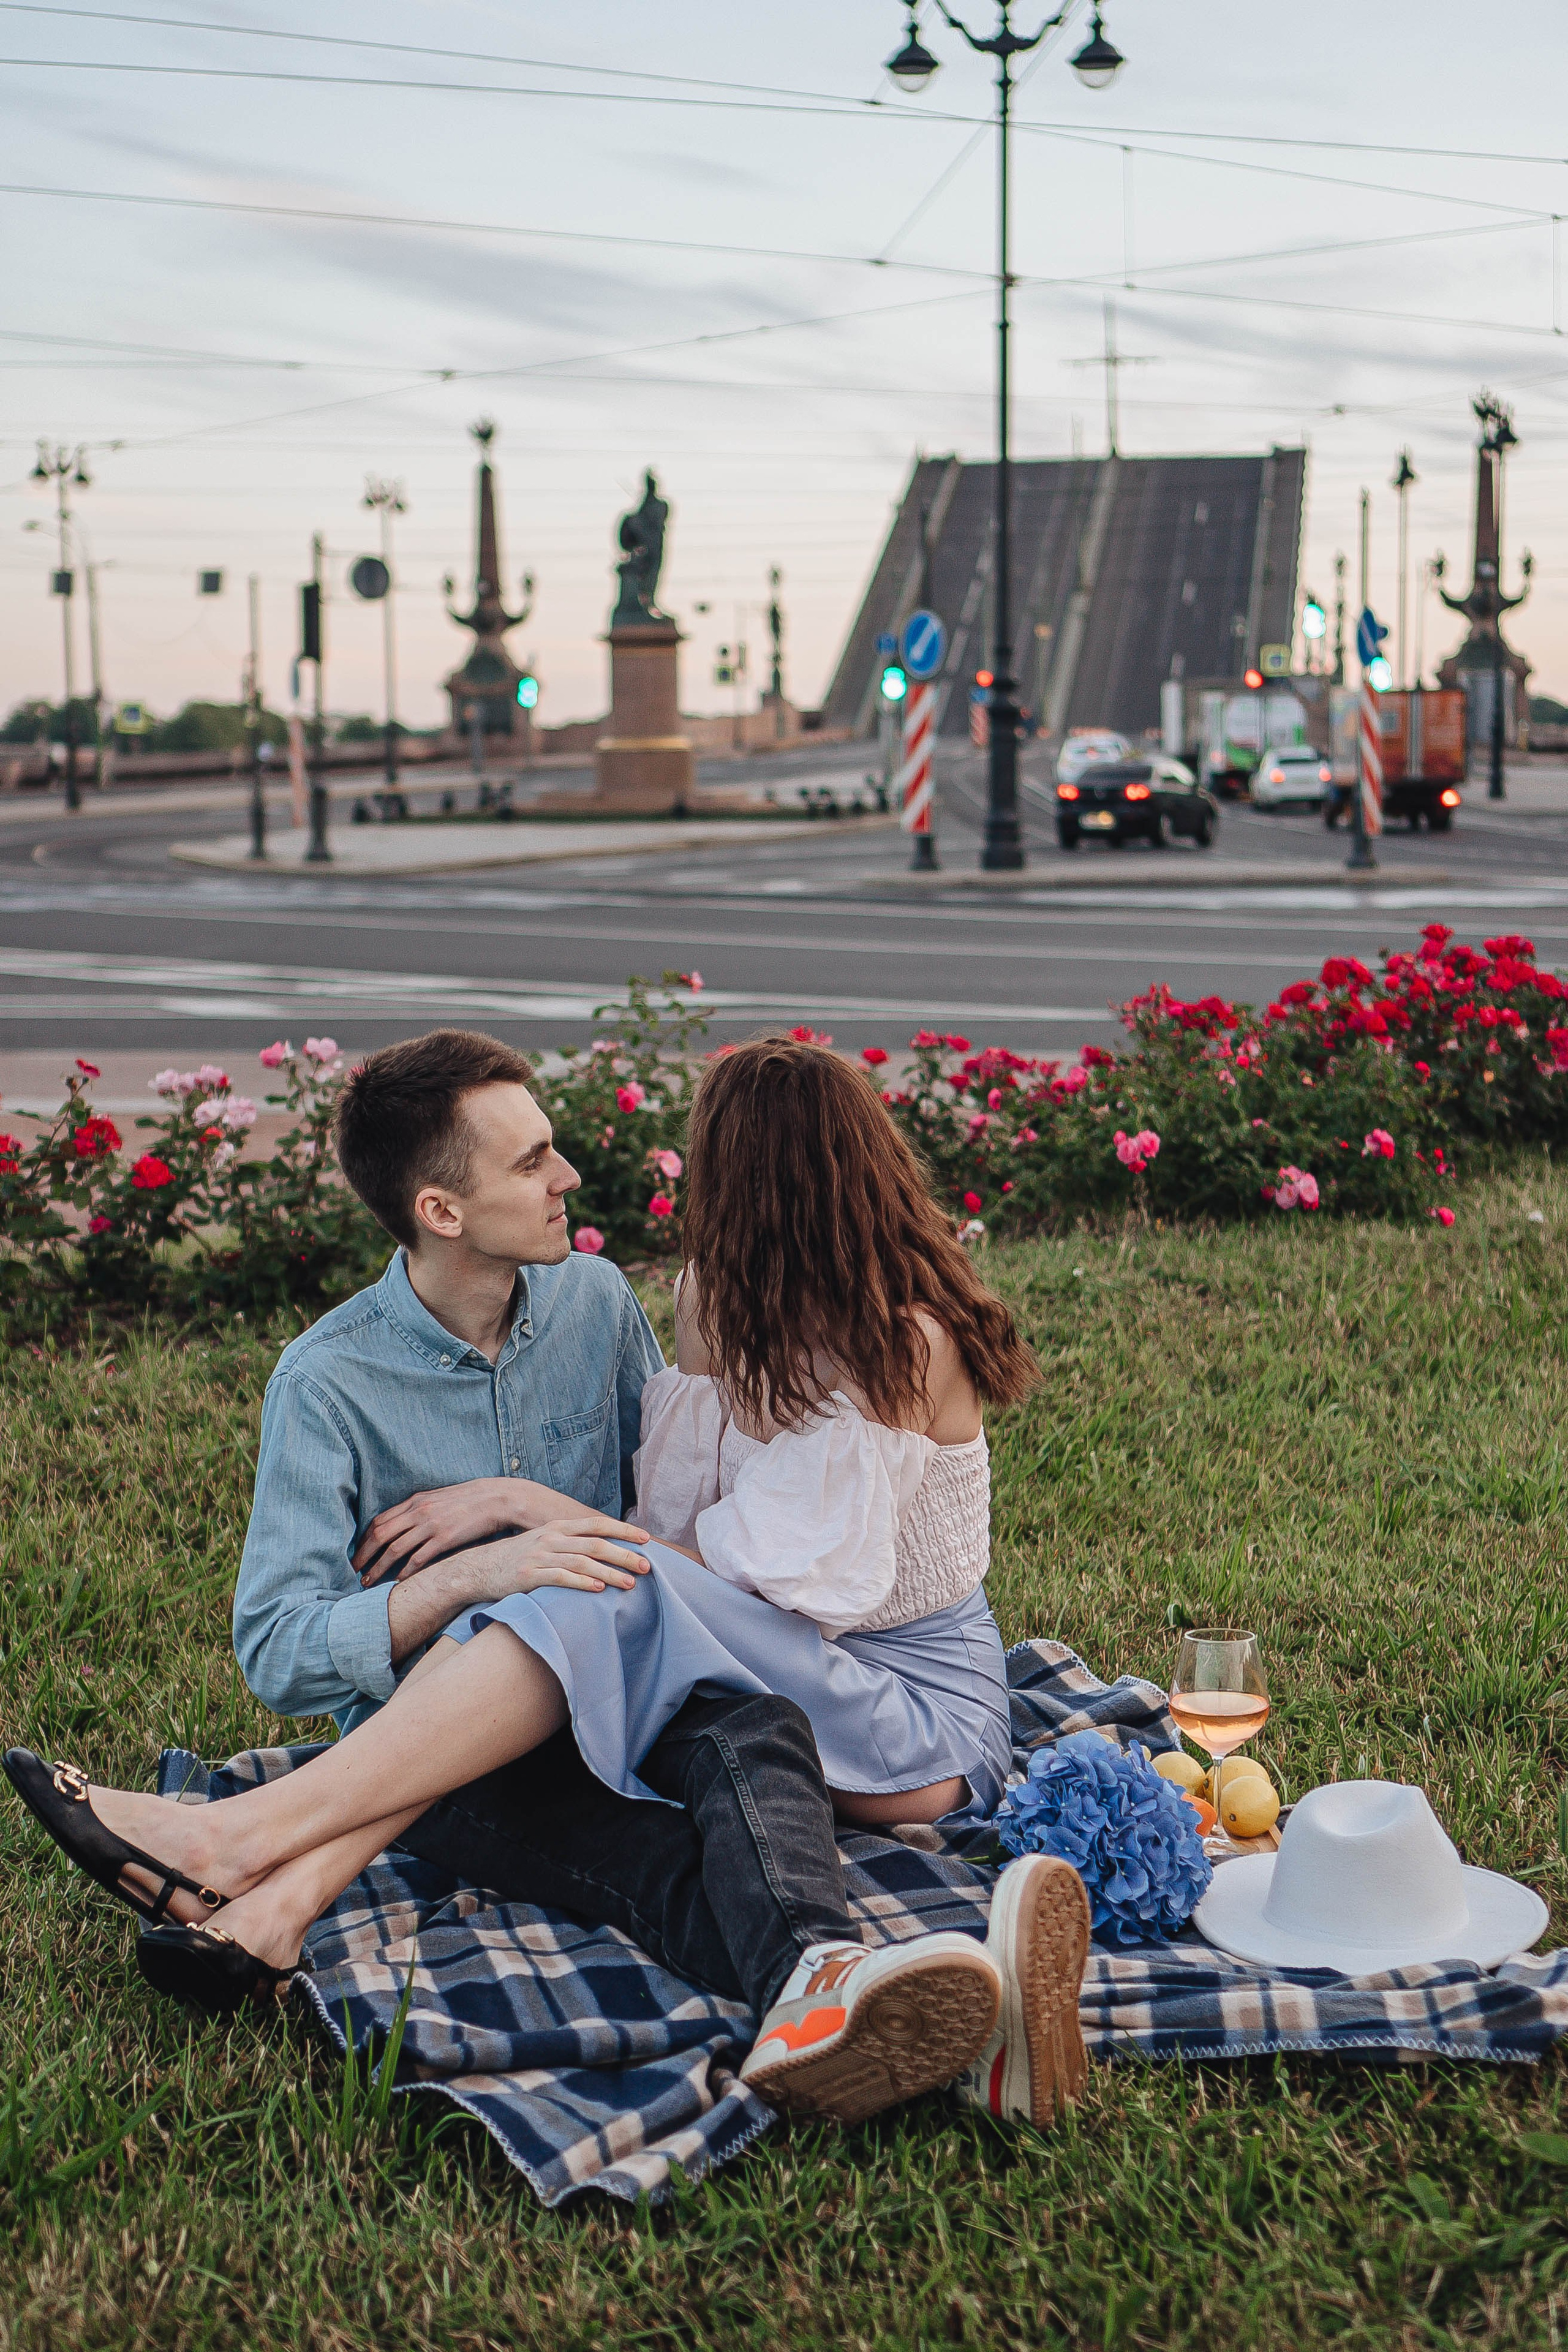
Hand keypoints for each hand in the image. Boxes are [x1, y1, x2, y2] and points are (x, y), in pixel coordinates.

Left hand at [355, 1477, 590, 1584]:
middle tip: (354, 1572)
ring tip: (369, 1582)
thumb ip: (417, 1510)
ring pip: (395, 1549)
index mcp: (415, 1501)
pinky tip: (398, 1581)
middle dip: (364, 1556)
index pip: (379, 1521)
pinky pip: (419, 1558)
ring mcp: (431, 1525)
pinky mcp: (445, 1538)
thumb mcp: (437, 1499)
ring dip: (378, 1568)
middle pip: (381, 1535)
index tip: (356, 1555)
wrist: (496, 1499)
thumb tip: (399, 1525)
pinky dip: (405, 1571)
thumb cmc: (466, 1501)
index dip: (364, 1540)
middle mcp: (418, 1511)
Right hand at [441, 1519, 653, 1598]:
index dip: (623, 1530)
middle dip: (624, 1554)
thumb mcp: (544, 1542)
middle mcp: (551, 1537)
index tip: (647, 1538)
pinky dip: (581, 1582)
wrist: (479, 1569)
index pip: (597, 1524)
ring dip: (609, 1572)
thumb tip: (603, 1548)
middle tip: (646, 1566)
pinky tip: (598, 1589)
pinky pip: (560, 1577)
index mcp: (558, 1527)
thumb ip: (570, 1542)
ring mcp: (539, 1555)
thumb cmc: (518, 1558)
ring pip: (582, 1561)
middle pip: (595, 1543)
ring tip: (630, 1583)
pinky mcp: (529, 1574)